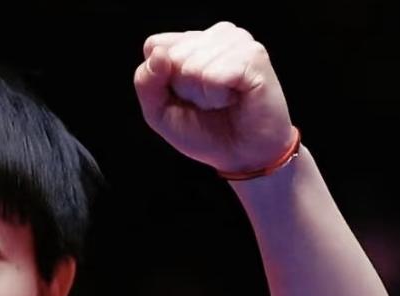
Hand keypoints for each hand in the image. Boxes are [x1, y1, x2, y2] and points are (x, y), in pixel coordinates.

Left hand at [133, 21, 295, 174]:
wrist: (242, 156)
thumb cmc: (205, 132)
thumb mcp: (160, 113)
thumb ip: (147, 84)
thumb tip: (157, 55)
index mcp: (192, 42)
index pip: (154, 46)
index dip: (161, 81)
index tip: (183, 98)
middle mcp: (215, 35)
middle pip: (172, 57)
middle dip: (184, 90)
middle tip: (207, 103)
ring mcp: (237, 41)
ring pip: (193, 66)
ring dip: (203, 96)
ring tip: (222, 101)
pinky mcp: (253, 55)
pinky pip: (214, 75)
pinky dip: (218, 97)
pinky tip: (234, 98)